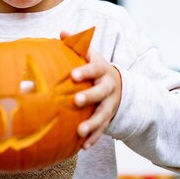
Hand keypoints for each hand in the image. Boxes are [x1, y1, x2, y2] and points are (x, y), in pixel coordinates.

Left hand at [61, 31, 121, 149]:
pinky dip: (94, 138)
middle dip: (89, 97)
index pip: (94, 68)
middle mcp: (108, 87)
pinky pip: (103, 130)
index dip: (85, 71)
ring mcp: (110, 104)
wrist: (118, 85)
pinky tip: (84, 147)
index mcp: (102, 69)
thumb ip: (76, 44)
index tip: (73, 75)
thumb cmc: (95, 68)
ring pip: (103, 114)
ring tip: (80, 131)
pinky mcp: (109, 118)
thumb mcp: (89, 55)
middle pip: (100, 92)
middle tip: (76, 101)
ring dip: (92, 123)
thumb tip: (61, 32)